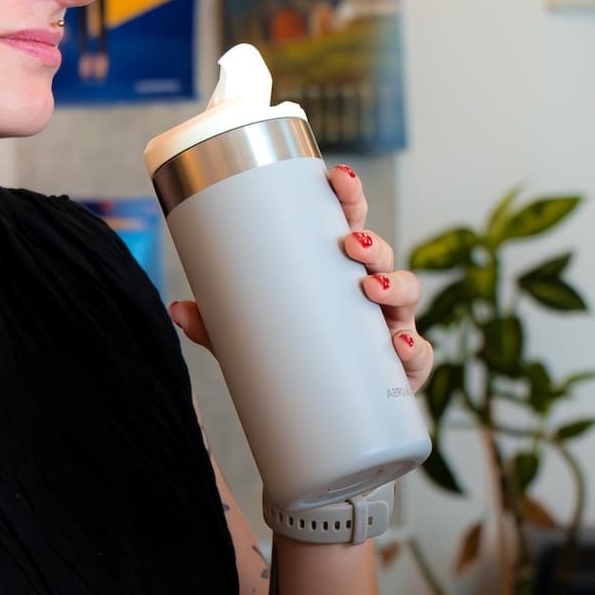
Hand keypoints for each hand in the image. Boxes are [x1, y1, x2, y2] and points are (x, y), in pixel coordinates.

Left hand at [169, 163, 434, 394]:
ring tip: (368, 288)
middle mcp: (368, 292)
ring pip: (405, 294)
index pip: (348, 222)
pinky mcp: (401, 370)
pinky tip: (400, 344)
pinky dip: (414, 349)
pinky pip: (417, 356)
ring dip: (394, 284)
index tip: (337, 176)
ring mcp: (389, 327)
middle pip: (381, 253)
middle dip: (371, 241)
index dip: (348, 197)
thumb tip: (177, 308)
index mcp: (336, 270)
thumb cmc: (289, 358)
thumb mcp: (246, 337)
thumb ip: (215, 324)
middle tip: (350, 241)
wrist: (317, 417)